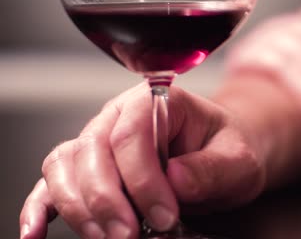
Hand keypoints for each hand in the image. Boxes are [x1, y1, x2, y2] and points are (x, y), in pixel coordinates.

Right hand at [20, 83, 265, 238]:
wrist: (223, 154)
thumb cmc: (228, 149)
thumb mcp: (237, 160)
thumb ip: (211, 169)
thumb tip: (174, 180)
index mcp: (158, 101)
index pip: (133, 134)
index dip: (143, 180)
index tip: (164, 216)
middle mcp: (121, 115)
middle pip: (93, 150)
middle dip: (107, 199)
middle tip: (129, 235)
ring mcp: (102, 140)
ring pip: (67, 165)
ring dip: (79, 206)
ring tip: (105, 237)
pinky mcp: (93, 167)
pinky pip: (56, 180)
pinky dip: (43, 205)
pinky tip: (37, 230)